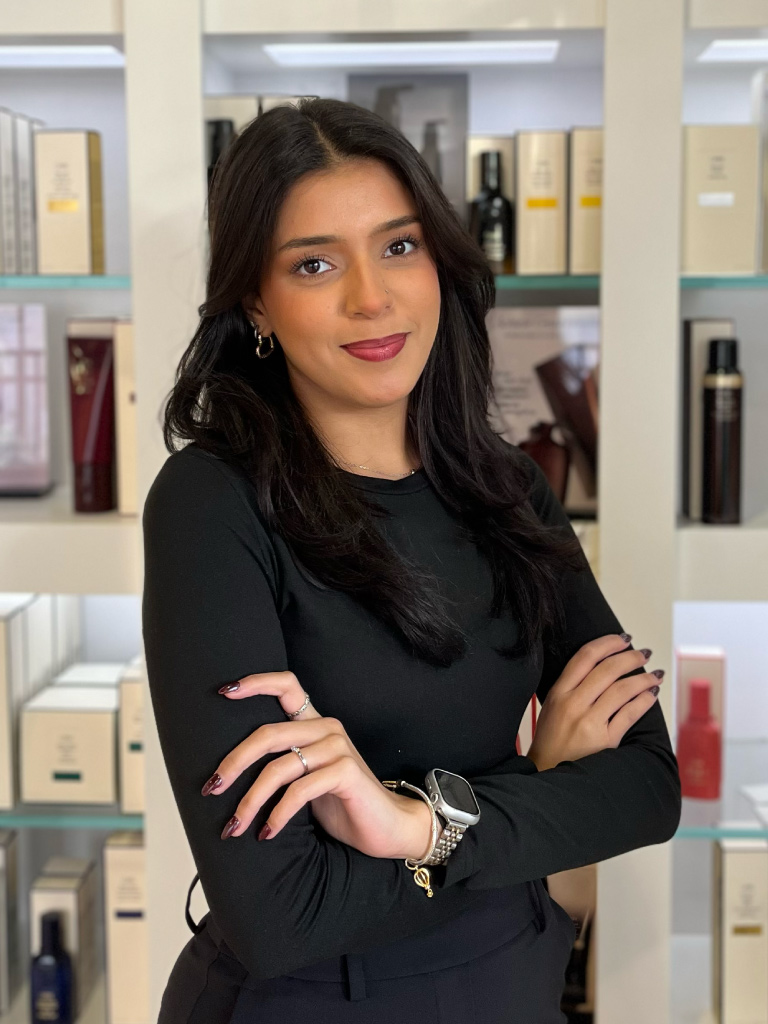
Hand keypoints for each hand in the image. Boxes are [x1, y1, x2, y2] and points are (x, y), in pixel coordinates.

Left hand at [204, 670, 433, 860]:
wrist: (387, 829)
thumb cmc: (341, 805)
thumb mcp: (305, 780)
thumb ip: (281, 765)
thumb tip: (227, 774)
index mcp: (314, 723)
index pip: (287, 685)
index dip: (255, 683)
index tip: (223, 692)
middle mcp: (326, 728)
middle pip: (268, 733)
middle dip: (233, 762)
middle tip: (212, 788)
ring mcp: (337, 748)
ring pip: (279, 767)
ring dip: (250, 799)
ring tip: (235, 825)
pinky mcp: (346, 772)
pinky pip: (299, 790)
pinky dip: (277, 814)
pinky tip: (267, 832)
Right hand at [527, 634, 663, 771]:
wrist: (549, 774)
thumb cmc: (552, 741)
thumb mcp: (553, 707)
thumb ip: (572, 686)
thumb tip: (603, 667)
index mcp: (559, 692)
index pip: (585, 657)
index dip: (607, 643)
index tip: (622, 639)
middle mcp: (573, 704)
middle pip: (607, 669)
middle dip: (631, 657)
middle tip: (643, 654)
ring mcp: (589, 722)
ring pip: (623, 689)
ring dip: (643, 678)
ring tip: (654, 674)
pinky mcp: (605, 741)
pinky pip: (630, 714)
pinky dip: (644, 701)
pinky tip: (651, 694)